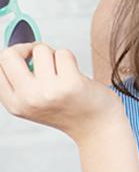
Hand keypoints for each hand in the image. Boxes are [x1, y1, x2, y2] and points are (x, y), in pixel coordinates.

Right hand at [0, 43, 125, 143]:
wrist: (96, 125)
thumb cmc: (68, 108)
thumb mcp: (35, 102)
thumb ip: (22, 81)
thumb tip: (18, 46)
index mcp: (14, 104)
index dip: (14, 56)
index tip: (27, 57)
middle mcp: (27, 99)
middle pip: (9, 54)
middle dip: (28, 48)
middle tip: (43, 55)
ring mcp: (48, 92)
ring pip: (41, 50)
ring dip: (54, 54)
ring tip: (63, 70)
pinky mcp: (70, 84)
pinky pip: (63, 53)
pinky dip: (70, 58)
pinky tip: (75, 74)